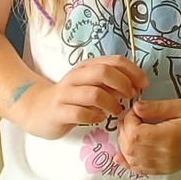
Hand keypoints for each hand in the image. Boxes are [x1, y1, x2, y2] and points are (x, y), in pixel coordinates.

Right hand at [14, 55, 145, 139]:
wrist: (37, 109)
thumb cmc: (71, 98)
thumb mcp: (90, 85)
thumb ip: (110, 83)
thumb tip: (134, 85)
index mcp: (86, 67)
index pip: (114, 61)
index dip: (132, 71)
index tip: (143, 84)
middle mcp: (76, 77)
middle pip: (104, 72)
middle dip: (123, 84)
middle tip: (131, 96)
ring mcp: (65, 94)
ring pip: (94, 93)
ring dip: (112, 103)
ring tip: (117, 110)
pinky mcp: (58, 111)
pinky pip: (80, 113)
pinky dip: (95, 116)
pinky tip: (99, 118)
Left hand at [118, 96, 180, 175]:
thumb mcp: (180, 105)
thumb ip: (156, 108)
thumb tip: (135, 107)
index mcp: (168, 137)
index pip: (135, 134)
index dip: (128, 121)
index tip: (134, 109)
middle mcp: (165, 155)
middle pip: (131, 149)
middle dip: (124, 132)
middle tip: (130, 118)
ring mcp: (166, 165)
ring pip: (133, 161)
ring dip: (125, 146)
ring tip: (130, 130)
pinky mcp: (168, 169)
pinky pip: (143, 170)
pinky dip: (130, 163)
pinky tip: (122, 156)